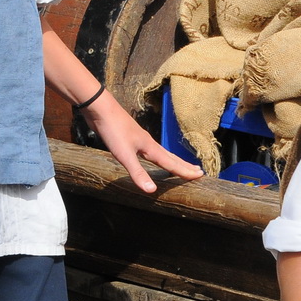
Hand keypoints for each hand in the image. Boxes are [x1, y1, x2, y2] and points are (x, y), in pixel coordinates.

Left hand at [81, 87, 201, 189]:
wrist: (101, 109)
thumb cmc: (113, 131)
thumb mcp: (124, 155)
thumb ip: (138, 173)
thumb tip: (152, 191)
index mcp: (150, 148)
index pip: (171, 163)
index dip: (185, 171)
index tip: (199, 175)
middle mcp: (149, 144)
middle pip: (171, 157)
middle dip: (184, 166)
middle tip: (199, 171)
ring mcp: (141, 140)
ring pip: (162, 153)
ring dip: (174, 160)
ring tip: (182, 165)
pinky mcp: (132, 138)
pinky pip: (151, 151)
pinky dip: (159, 156)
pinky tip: (154, 156)